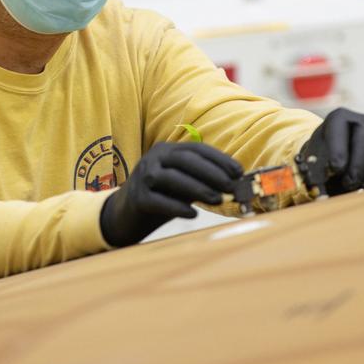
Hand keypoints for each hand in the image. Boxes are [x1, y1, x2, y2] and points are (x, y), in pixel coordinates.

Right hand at [99, 142, 243, 246]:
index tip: (238, 171)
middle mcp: (154, 158)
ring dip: (198, 188)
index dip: (219, 159)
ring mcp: (142, 177)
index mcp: (167, 150)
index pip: (196, 149)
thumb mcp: (182, 185)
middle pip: (185, 160)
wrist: (125, 214)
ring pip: (172, 178)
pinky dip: (177, 207)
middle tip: (231, 186)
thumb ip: (202, 181)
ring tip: (218, 199)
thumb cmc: (161, 196)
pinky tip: (193, 214)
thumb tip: (233, 185)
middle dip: (212, 172)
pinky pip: (159, 201)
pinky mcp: (137, 198)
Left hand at [299, 108, 363, 195]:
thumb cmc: (323, 164)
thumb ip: (315, 177)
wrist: (335, 162)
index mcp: (336, 119)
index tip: (336, 169)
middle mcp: (360, 120)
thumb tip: (319, 194)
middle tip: (350, 184)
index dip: (339, 148)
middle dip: (359, 164)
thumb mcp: (314, 166)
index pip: (339, 126)